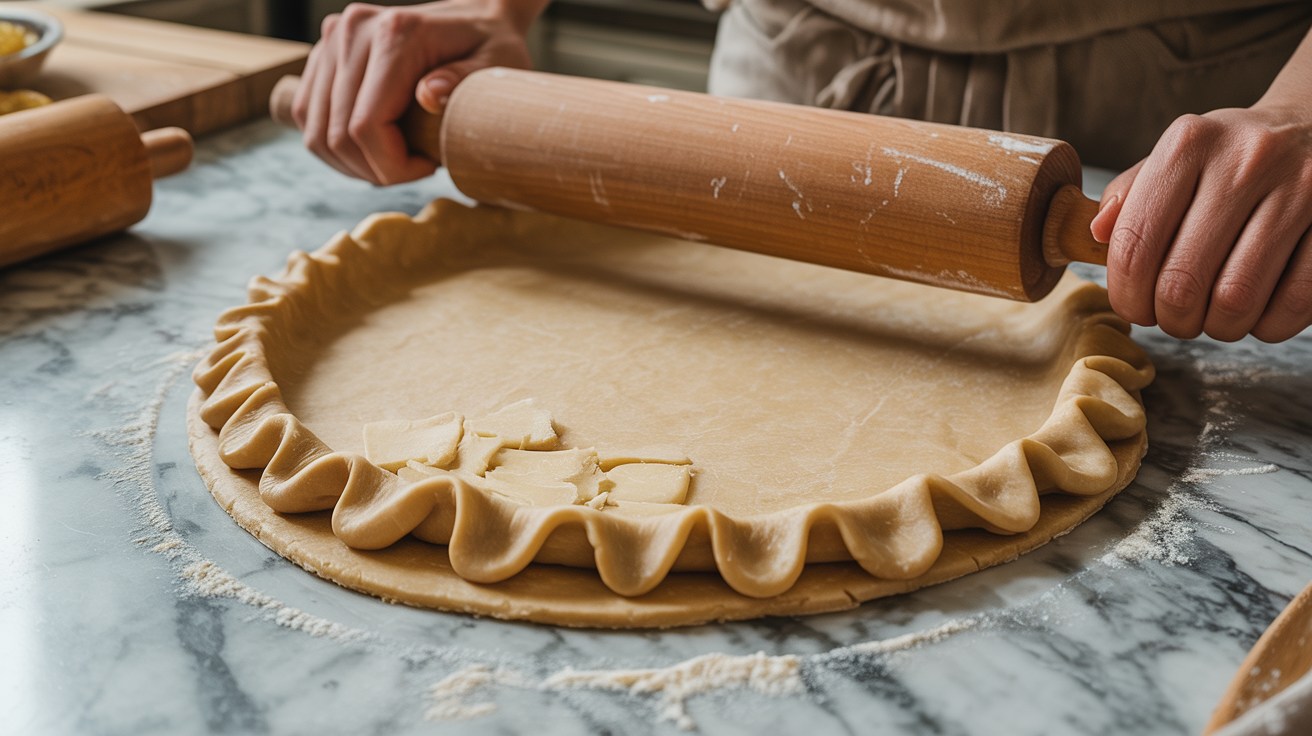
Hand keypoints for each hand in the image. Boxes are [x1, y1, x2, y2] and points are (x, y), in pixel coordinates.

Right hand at [291, 0, 542, 185]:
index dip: (390, 165)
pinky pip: (309, 115)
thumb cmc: (494, 45)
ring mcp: (333, 39)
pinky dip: (335, 146)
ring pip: (316, 131)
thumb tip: (427, 97)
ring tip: (396, 161)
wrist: (476, 15)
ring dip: (352, 163)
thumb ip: (463, 80)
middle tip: (415, 170)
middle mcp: (354, 30)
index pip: (366, 125)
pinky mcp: (324, 52)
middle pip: (337, 133)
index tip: (427, 167)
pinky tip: (373, 149)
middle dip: (374, 169)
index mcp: (396, 33)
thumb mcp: (498, 64)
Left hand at [1092, 102, 1311, 342]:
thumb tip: (1097, 234)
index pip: (1134, 244)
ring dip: (1218, 327)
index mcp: (1189, 145)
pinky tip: (1259, 313)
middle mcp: (1246, 160)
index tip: (1133, 308)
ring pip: (1237, 299)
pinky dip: (1268, 325)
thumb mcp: (1176, 158)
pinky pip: (1294, 301)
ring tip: (1215, 318)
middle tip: (1175, 319)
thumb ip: (1129, 195)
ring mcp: (1301, 187)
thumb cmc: (1230, 157)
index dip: (1126, 295)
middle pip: (1182, 281)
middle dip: (1171, 319)